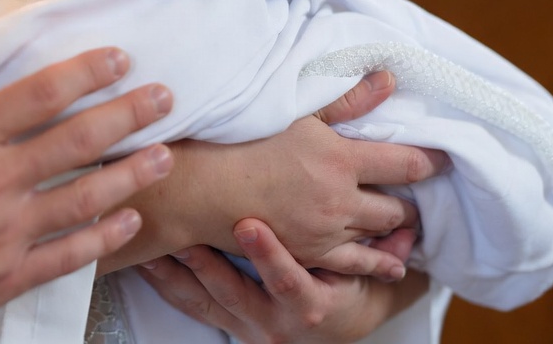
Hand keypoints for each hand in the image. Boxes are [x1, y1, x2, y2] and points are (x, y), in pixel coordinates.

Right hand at [0, 45, 175, 343]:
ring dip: (131, 173)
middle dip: (128, 114)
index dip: (86, 71)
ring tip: (164, 155)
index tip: (118, 58)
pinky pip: (71, 254)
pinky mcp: (8, 275)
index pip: (40, 94)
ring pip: (87, 195)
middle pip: (78, 139)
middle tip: (164, 98)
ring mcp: (7, 232)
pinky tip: (129, 221)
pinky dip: (105, 237)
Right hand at [100, 72, 448, 279]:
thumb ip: (348, 102)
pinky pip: (355, 265)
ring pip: (377, 237)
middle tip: (418, 197)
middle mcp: (341, 200)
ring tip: (404, 229)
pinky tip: (385, 262)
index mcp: (341, 159)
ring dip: (393, 233)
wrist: (204, 188)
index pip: (406, 163)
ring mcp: (326, 233)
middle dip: (409, 203)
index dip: (431, 161)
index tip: (445, 159)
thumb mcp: (298, 113)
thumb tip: (388, 80)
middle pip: (396, 208)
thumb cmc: (244, 142)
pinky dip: (375, 261)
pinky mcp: (310, 255)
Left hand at [135, 222, 429, 343]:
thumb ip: (386, 248)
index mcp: (310, 303)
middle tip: (180, 234)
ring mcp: (243, 322)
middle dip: (205, 264)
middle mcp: (273, 320)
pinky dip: (164, 282)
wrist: (336, 328)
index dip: (269, 256)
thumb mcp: (372, 272)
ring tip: (147, 245)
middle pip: (233, 292)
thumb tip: (410, 224)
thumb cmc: (354, 288)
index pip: (289, 280)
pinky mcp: (222, 319)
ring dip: (174, 271)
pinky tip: (142, 259)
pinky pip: (187, 304)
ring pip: (201, 300)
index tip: (248, 225)